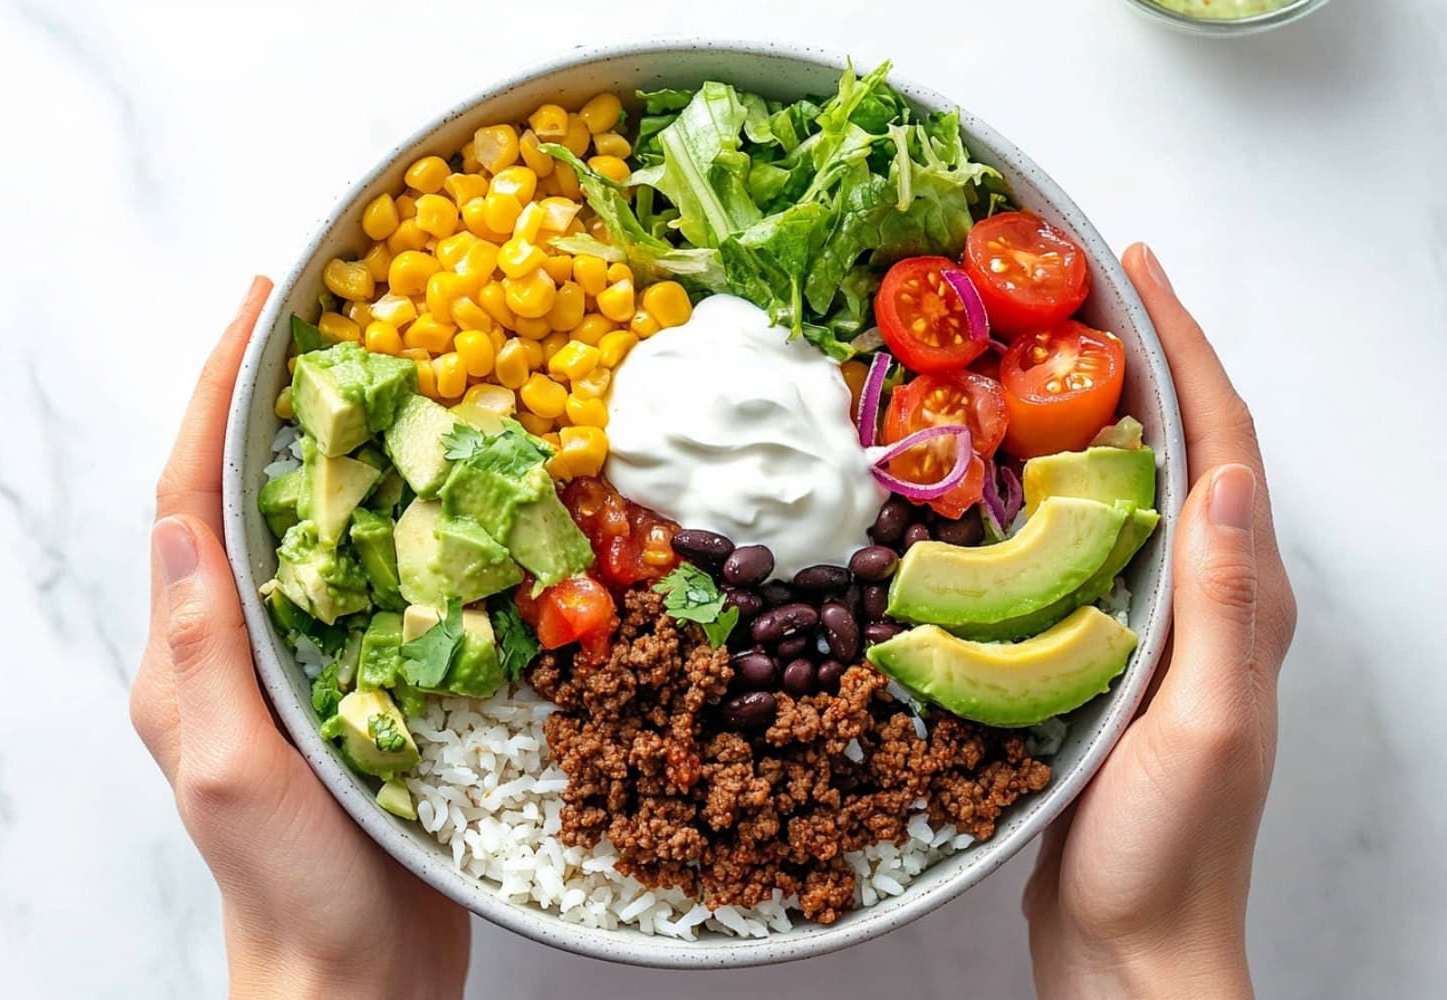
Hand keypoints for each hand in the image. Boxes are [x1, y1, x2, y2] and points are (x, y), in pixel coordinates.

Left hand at [130, 279, 469, 999]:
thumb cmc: (288, 885)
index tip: (260, 304)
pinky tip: (456, 494)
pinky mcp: (368, 685)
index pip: (191, 494)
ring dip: (349, 447)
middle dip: (279, 396)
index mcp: (190, 652)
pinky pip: (383, 583)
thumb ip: (199, 649)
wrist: (354, 969)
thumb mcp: (227, 767)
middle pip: (251, 491)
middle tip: (335, 317)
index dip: (219, 393)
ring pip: (321, 529)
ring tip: (400, 378)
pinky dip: (409, 523)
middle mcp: (241, 642)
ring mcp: (303, 663)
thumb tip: (180, 519)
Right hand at [1022, 246, 1297, 998]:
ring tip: (1031, 360)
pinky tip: (1000, 480)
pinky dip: (1050, 491)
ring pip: (1130, 491)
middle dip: (1142, 359)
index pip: (1222, 445)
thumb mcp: (1207, 723)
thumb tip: (1228, 476)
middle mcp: (1207, 599)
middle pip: (1182, 448)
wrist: (1127, 941)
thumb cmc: (1170, 849)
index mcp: (1243, 600)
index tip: (1138, 272)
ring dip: (1092, 414)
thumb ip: (1224, 605)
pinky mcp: (1103, 653)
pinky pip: (1083, 546)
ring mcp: (1155, 625)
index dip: (1185, 350)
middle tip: (1077, 294)